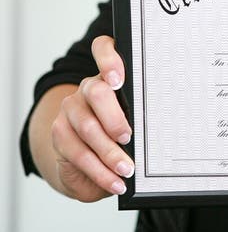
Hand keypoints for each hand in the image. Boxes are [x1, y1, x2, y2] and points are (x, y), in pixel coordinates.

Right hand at [50, 36, 133, 201]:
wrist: (87, 161)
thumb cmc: (122, 137)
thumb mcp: (135, 124)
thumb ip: (141, 118)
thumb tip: (163, 130)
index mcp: (110, 76)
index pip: (104, 49)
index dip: (109, 59)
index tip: (119, 79)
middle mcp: (88, 88)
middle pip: (97, 92)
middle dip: (114, 117)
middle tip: (129, 137)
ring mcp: (71, 109)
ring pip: (88, 127)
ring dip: (110, 153)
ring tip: (127, 170)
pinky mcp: (60, 133)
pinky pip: (78, 153)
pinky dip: (100, 171)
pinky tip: (114, 182)